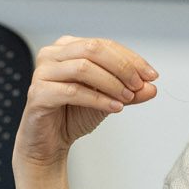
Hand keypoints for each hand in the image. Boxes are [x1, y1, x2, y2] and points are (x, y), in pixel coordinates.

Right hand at [14, 36, 158, 168]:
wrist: (49, 143)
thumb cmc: (72, 115)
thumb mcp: (108, 100)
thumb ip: (128, 91)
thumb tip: (151, 86)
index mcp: (67, 47)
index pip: (104, 45)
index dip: (131, 59)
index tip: (151, 75)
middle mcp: (52, 55)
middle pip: (93, 50)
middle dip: (122, 67)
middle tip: (139, 85)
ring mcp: (42, 72)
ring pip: (83, 68)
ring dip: (111, 83)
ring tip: (127, 98)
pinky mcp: (38, 93)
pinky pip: (72, 91)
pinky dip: (97, 99)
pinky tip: (113, 107)